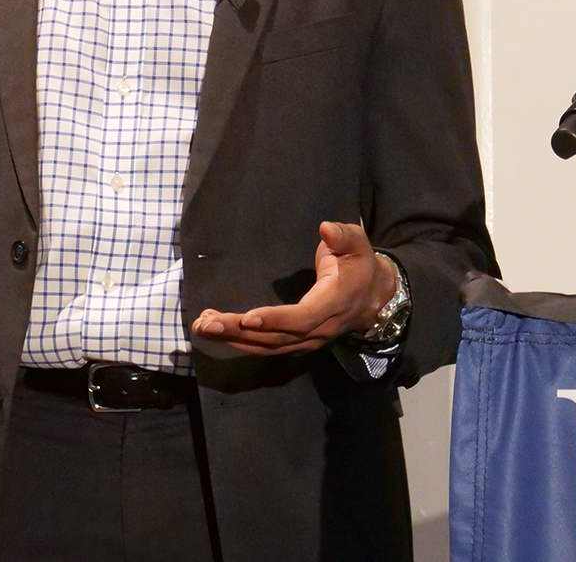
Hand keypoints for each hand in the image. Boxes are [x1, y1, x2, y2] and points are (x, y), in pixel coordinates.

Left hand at [192, 222, 398, 355]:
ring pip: (267, 346)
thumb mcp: (358, 244)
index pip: (303, 318)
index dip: (276, 320)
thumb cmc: (359, 265)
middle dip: (239, 332)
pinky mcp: (296, 343)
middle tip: (206, 323)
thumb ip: (344, 236)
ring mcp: (307, 341)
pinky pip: (266, 347)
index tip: (247, 318)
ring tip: (202, 325)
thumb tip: (325, 228)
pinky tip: (218, 331)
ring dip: (233, 339)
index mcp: (333, 303)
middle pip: (277, 338)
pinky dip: (240, 341)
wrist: (372, 297)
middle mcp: (319, 329)